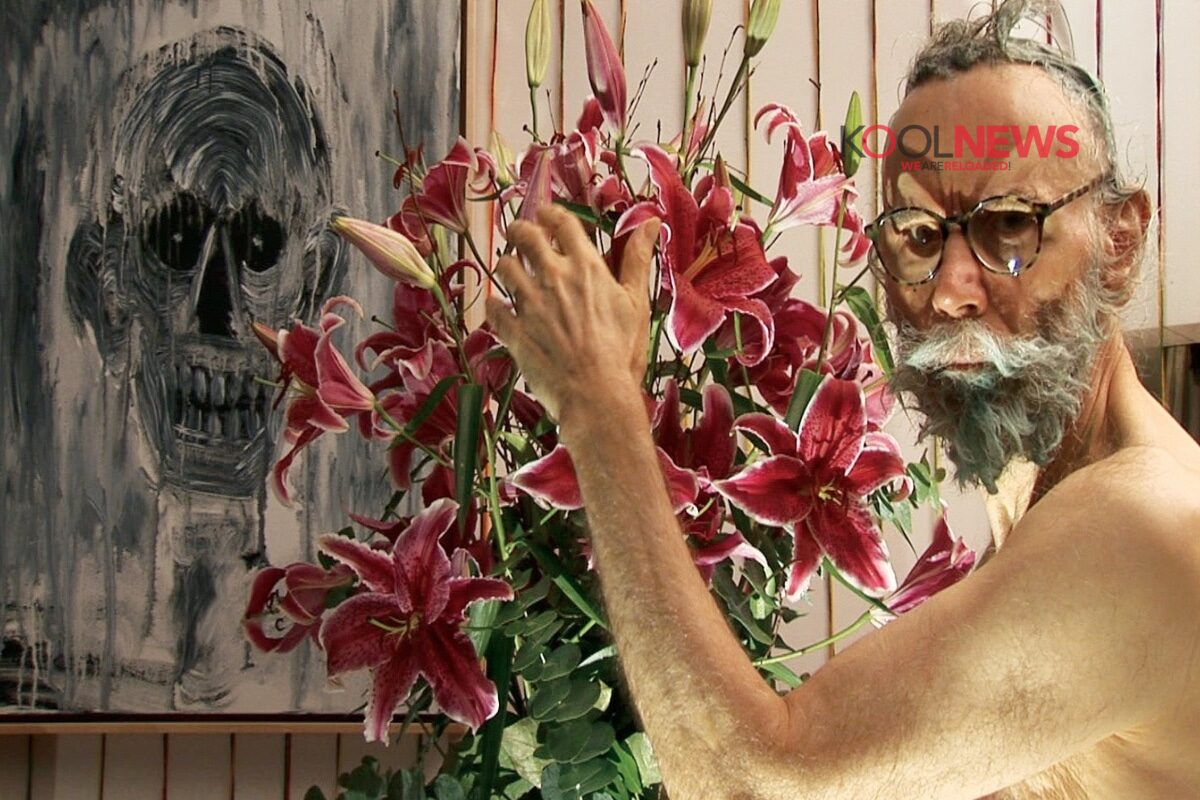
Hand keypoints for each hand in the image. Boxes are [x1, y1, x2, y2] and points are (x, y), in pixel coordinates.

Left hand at [486, 204, 660, 422]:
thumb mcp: (636, 302)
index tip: (546, 215)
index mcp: (585, 267)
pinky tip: (501, 308)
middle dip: (520, 230)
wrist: (596, 395)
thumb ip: (638, 259)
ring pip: (505, 267)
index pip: (561, 222)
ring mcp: (529, 303)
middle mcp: (553, 277)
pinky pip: (493, 307)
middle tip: (520, 235)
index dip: (550, 213)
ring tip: (513, 272)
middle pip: (524, 236)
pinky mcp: (513, 330)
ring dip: (508, 265)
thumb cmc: (622, 353)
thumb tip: (651, 222)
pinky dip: (496, 305)